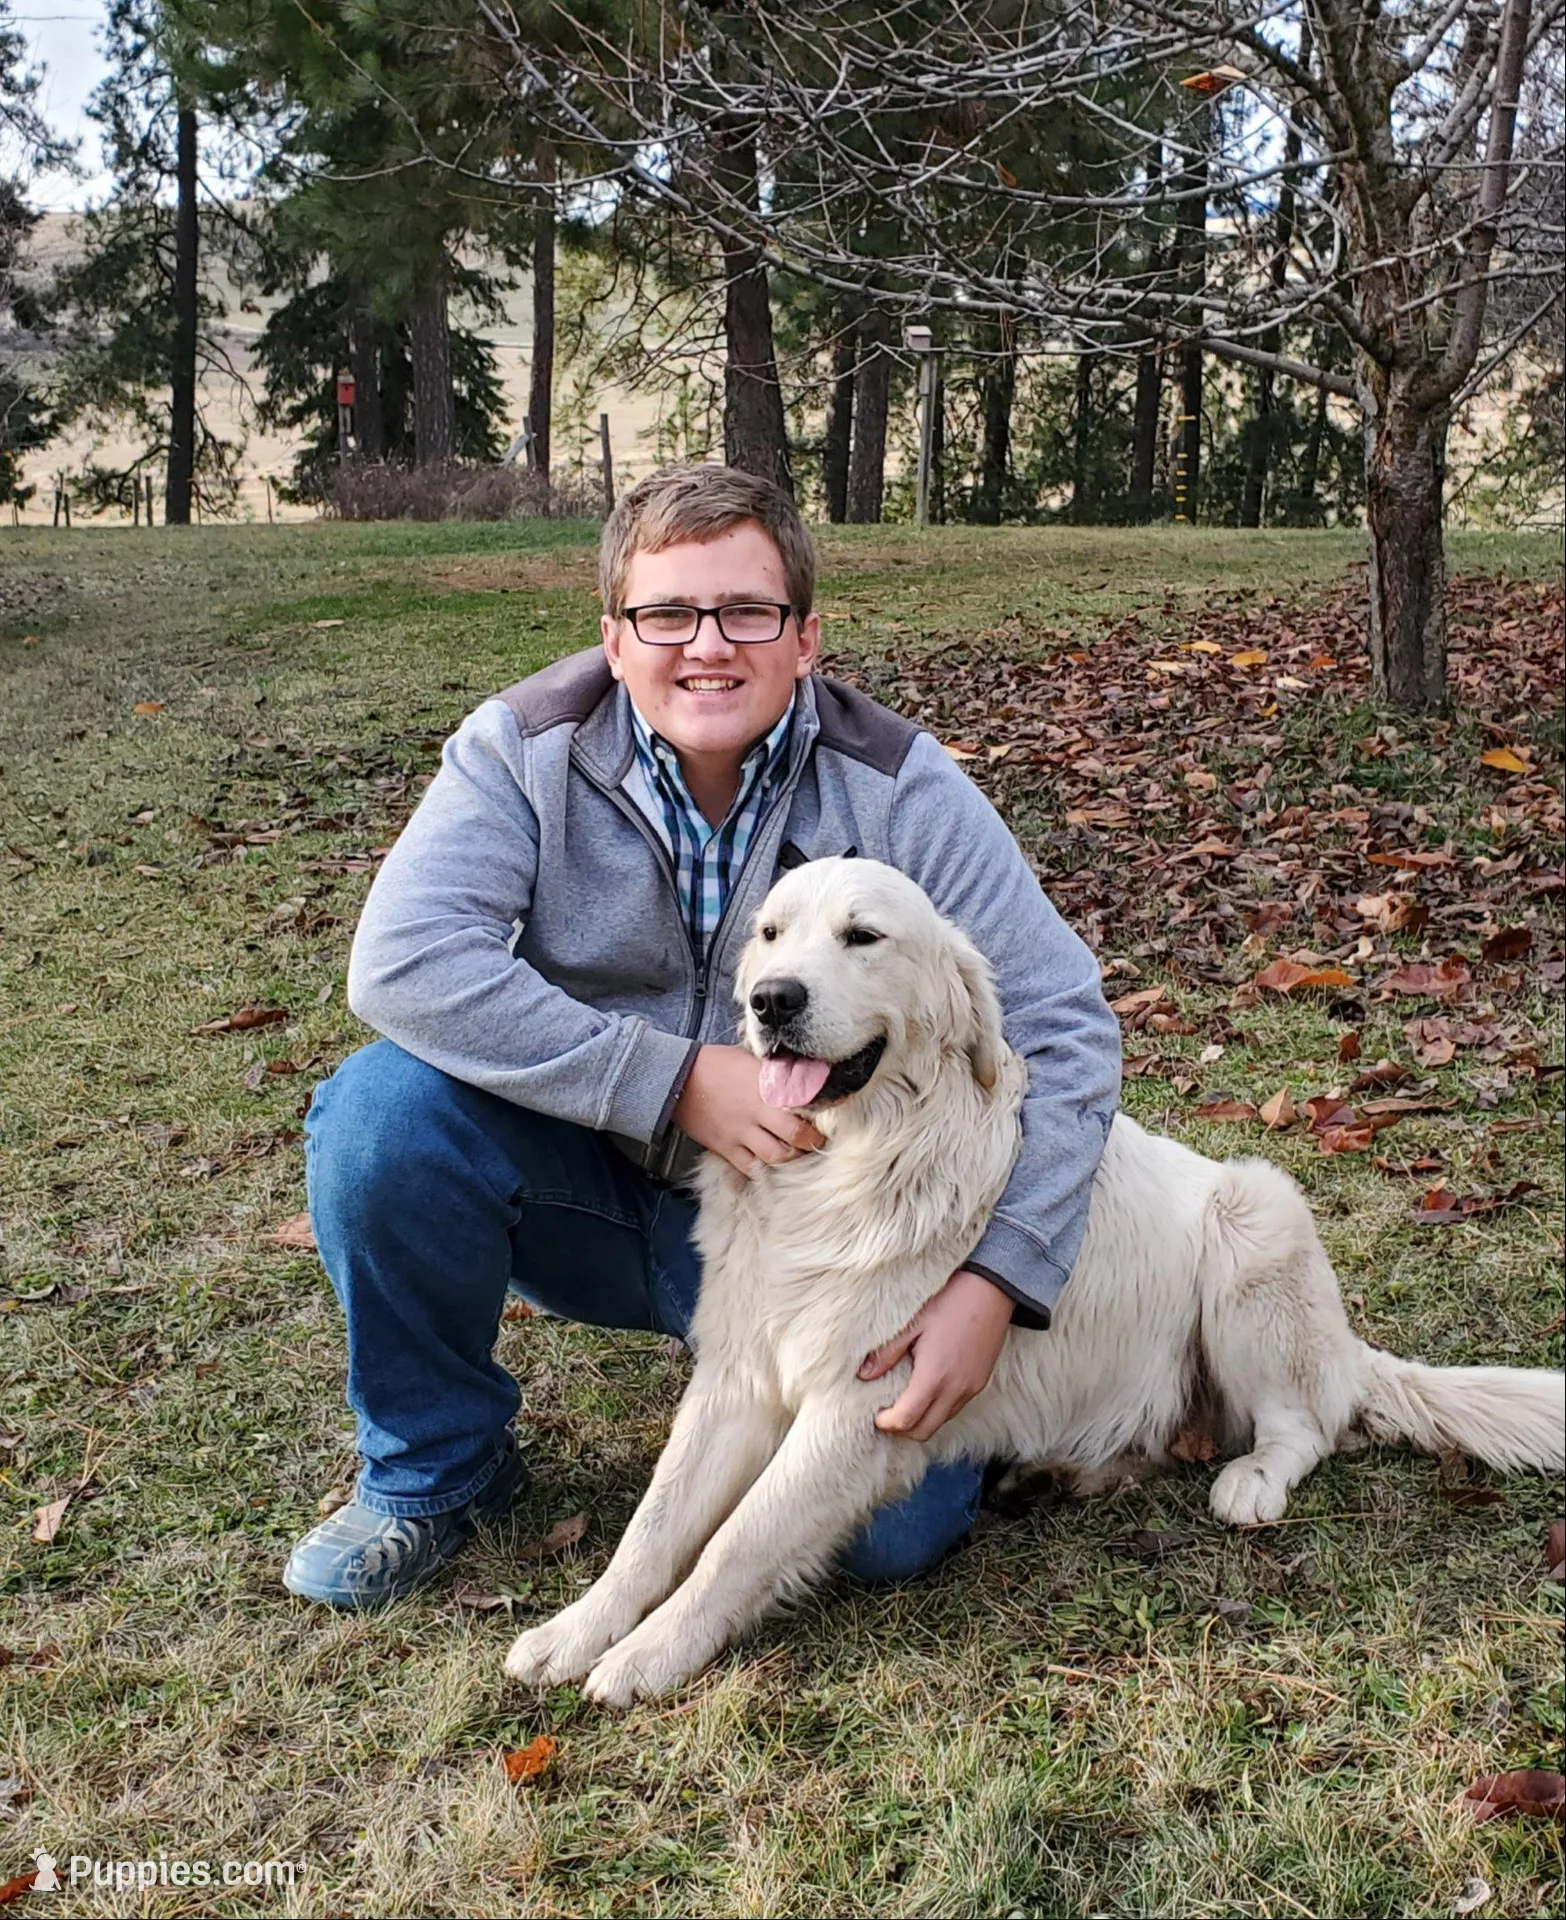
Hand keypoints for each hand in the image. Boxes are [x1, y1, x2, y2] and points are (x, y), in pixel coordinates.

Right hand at [672, 1044, 827, 1177]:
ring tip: (795, 1153)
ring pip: (777, 1156)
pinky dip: (762, 1169)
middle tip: (817, 1140)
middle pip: (796, 1136)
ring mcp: (741, 1133)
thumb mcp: (752, 1059)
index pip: (805, 1103)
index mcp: (767, 1087)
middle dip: (811, 1141)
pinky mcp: (726, 1147)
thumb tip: (802, 1073)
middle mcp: (758, 1112)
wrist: (678, 1078)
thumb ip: (776, 1072)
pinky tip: (769, 1166)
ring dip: (790, 1157)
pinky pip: (750, 1167)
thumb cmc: (717, 1063)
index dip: (822, 1113)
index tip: (830, 1116)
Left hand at [858, 1268, 1012, 1441]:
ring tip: (905, 1400)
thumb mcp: (911, 1324)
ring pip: (941, 1421)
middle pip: (924, 1431)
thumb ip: (886, 1353)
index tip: (875, 1414)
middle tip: (887, 1413)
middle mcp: (955, 1390)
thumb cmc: (949, 1302)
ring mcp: (971, 1388)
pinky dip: (938, 1408)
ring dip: (921, 1419)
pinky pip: (955, 1408)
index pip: (906, 1420)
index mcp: (934, 1377)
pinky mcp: (980, 1383)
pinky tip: (927, 1389)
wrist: (991, 1290)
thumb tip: (864, 1375)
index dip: (886, 1423)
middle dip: (902, 1429)